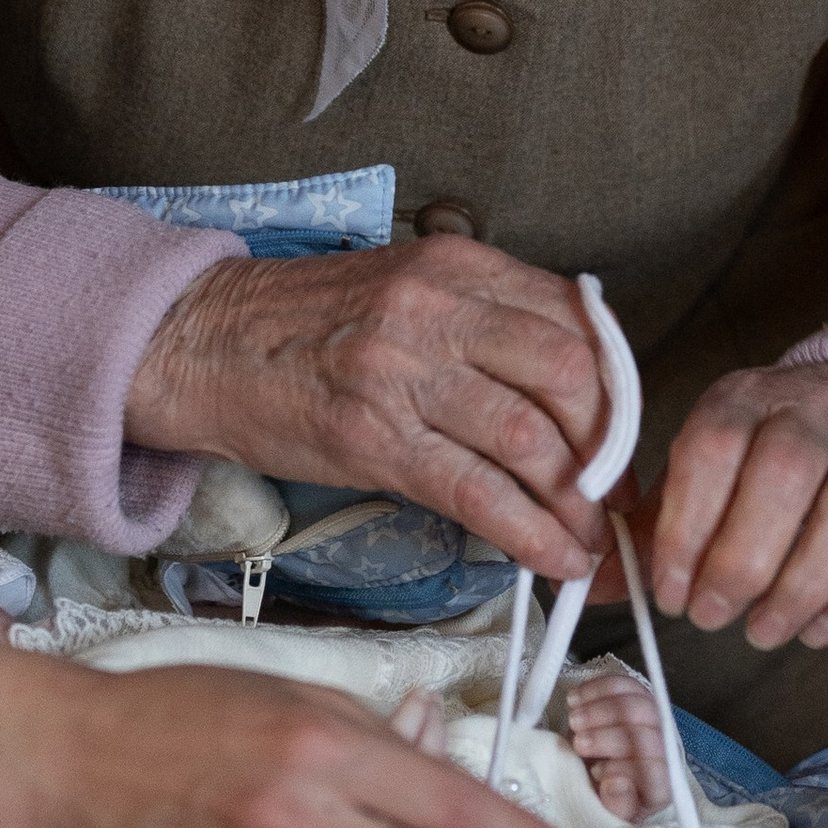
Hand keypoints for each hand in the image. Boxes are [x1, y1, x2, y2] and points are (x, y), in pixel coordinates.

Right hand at [128, 238, 612, 587]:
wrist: (200, 341)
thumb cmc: (304, 324)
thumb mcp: (406, 290)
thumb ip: (485, 322)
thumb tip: (572, 394)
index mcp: (456, 266)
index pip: (576, 325)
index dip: (620, 395)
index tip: (628, 445)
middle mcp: (437, 309)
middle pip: (572, 378)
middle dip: (611, 451)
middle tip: (617, 500)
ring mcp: (403, 371)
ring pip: (532, 439)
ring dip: (578, 505)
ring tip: (592, 545)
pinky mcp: (373, 437)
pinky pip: (476, 492)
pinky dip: (529, 534)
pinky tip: (553, 560)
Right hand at [562, 664, 667, 821]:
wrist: (600, 775)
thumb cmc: (603, 798)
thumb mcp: (607, 813)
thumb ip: (615, 805)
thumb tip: (616, 784)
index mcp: (661, 786)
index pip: (655, 771)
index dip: (625, 769)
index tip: (596, 773)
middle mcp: (665, 750)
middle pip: (645, 734)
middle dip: (608, 736)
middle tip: (578, 743)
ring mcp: (655, 720)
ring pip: (636, 704)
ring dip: (601, 710)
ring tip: (574, 720)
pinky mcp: (639, 697)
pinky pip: (625, 684)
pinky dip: (598, 688)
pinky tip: (576, 699)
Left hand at [641, 360, 827, 650]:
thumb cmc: (767, 454)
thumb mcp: (706, 464)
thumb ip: (653, 523)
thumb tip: (590, 583)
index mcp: (745, 398)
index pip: (712, 447)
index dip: (686, 527)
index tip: (669, 593)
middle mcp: (814, 410)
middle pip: (785, 473)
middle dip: (741, 561)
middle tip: (710, 618)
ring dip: (801, 586)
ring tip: (761, 633)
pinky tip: (816, 629)